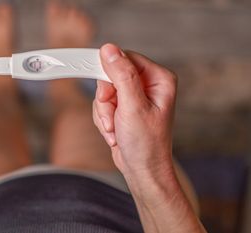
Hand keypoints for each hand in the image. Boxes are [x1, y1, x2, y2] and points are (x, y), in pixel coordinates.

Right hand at [93, 43, 176, 175]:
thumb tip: (109, 49)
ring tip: (115, 128)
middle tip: (113, 117)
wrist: (142, 170)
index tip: (95, 81)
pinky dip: (103, 119)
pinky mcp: (123, 107)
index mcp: (158, 78)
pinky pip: (102, 104)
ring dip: (104, 113)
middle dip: (106, 100)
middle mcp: (147, 84)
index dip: (108, 70)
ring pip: (103, 92)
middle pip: (111, 75)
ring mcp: (134, 96)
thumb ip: (121, 76)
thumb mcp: (133, 107)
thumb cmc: (146, 144)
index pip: (125, 58)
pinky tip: (114, 132)